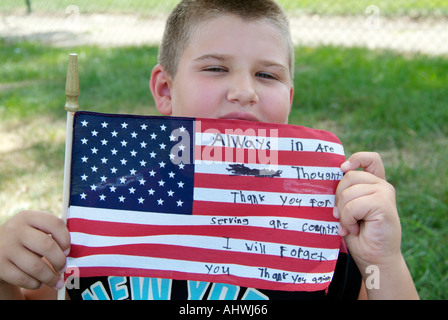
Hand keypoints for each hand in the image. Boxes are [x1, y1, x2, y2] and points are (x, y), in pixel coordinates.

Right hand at [0, 211, 69, 290]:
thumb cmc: (26, 240)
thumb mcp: (34, 229)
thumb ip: (51, 235)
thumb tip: (69, 253)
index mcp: (28, 217)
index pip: (54, 223)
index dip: (65, 239)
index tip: (68, 251)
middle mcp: (15, 229)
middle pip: (46, 245)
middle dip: (59, 260)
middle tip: (63, 268)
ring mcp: (6, 247)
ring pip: (35, 266)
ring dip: (50, 277)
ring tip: (56, 282)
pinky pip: (22, 278)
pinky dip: (35, 283)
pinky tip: (39, 283)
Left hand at [334, 152, 401, 270]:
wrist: (374, 258)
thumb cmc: (358, 235)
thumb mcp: (348, 209)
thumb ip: (345, 193)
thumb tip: (326, 180)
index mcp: (373, 184)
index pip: (370, 159)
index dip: (356, 158)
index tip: (342, 168)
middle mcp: (382, 185)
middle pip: (349, 177)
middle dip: (338, 198)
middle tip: (340, 217)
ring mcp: (385, 193)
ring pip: (348, 192)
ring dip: (342, 213)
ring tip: (349, 226)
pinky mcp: (384, 204)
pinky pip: (353, 205)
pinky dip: (348, 219)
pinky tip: (354, 229)